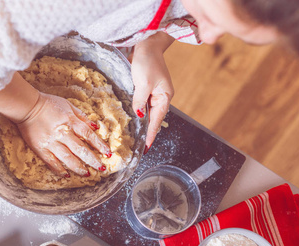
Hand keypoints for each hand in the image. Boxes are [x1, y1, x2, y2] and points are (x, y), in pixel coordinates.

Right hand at [17, 92, 110, 176]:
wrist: (26, 106)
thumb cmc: (48, 103)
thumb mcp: (68, 105)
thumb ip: (82, 117)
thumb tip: (95, 127)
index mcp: (70, 121)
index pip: (89, 136)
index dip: (99, 145)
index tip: (108, 153)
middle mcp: (63, 133)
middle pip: (81, 150)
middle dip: (92, 160)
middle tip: (101, 168)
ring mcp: (51, 142)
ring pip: (67, 158)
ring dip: (78, 167)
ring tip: (87, 173)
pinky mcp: (40, 148)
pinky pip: (51, 162)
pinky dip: (59, 170)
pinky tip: (66, 175)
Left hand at [131, 32, 174, 152]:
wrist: (147, 45)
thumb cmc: (148, 62)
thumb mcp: (143, 83)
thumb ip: (140, 100)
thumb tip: (140, 115)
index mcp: (165, 97)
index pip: (157, 120)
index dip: (151, 134)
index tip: (147, 148)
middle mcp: (160, 97)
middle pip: (153, 118)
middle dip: (147, 132)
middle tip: (139, 147)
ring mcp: (153, 94)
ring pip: (147, 112)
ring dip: (142, 124)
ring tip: (136, 138)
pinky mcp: (146, 89)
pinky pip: (142, 105)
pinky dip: (138, 113)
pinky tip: (133, 121)